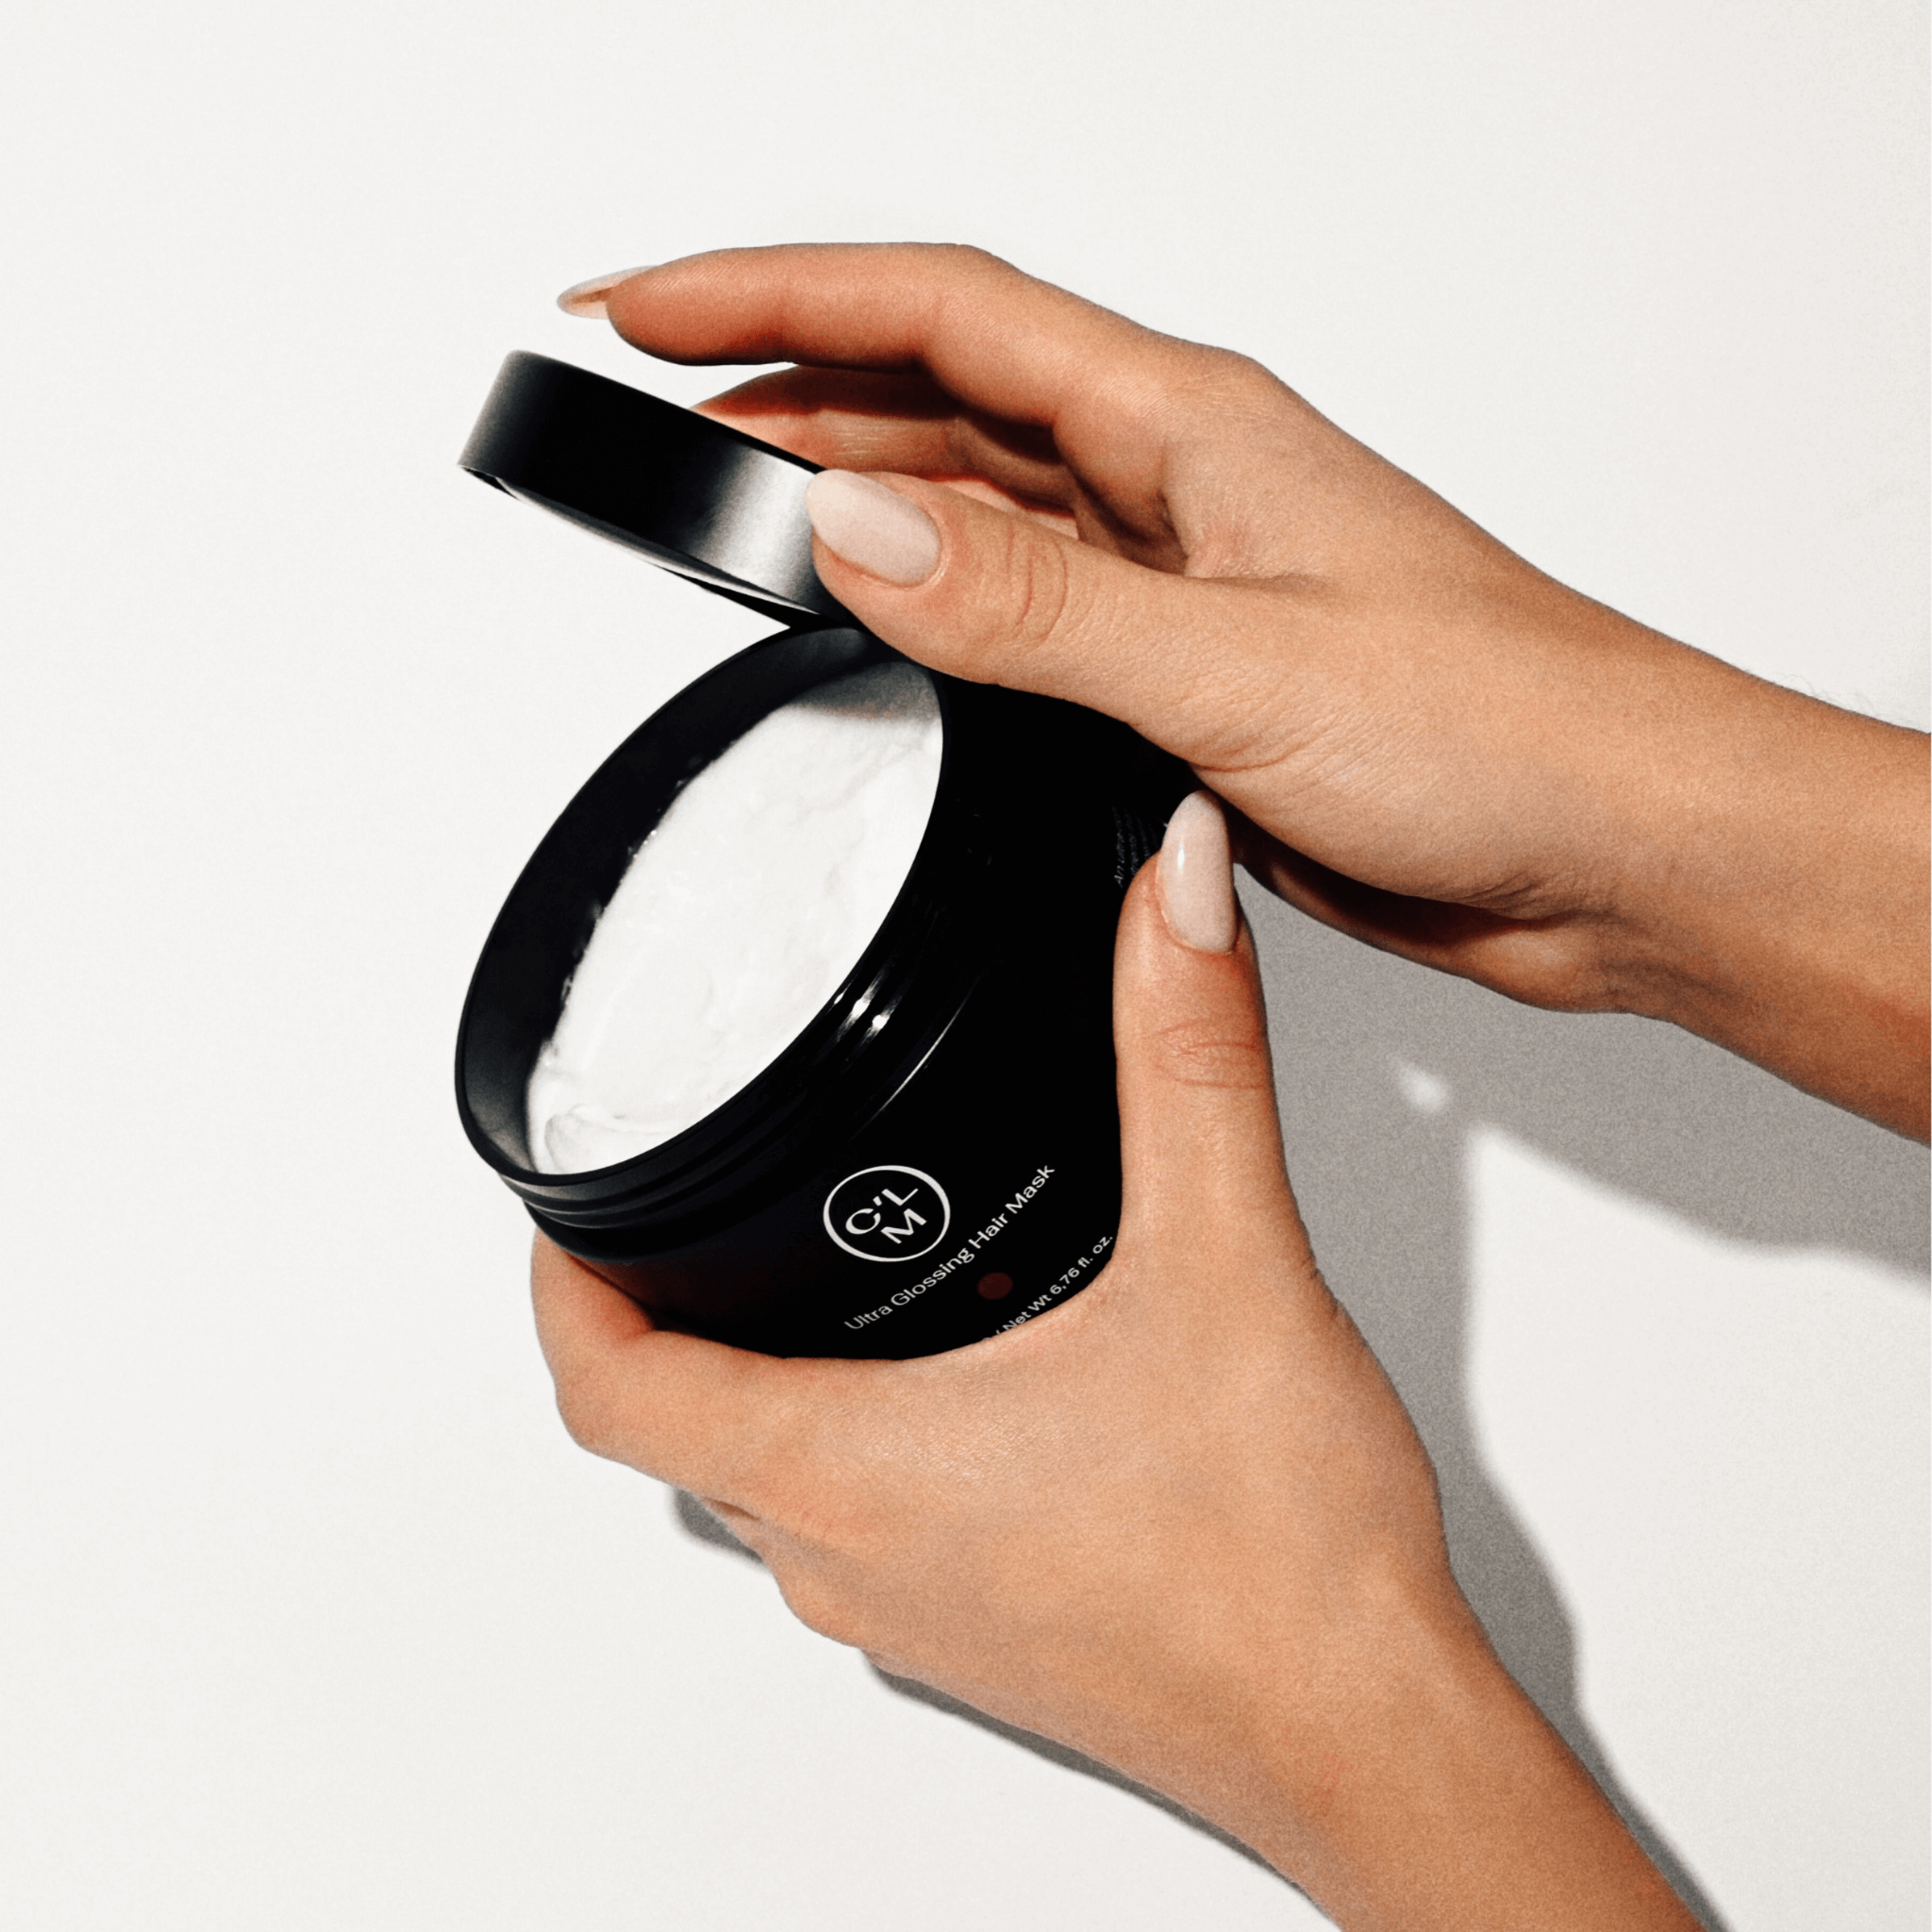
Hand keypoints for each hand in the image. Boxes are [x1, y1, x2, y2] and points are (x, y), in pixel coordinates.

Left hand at [532, 801, 1697, 1930]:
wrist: (1371, 1741)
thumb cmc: (1286, 1567)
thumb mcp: (1227, 1261)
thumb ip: (1188, 1056)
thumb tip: (1174, 899)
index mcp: (852, 1471)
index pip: (609, 1390)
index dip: (561, 1286)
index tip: (564, 1206)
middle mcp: (852, 1561)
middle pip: (677, 1431)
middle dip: (657, 1316)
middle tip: (676, 1212)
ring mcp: (910, 1616)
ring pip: (769, 1483)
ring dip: (761, 1377)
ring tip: (810, 1265)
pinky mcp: (980, 1636)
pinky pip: (860, 1527)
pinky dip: (858, 1438)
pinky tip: (958, 1377)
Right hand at [562, 244, 1928, 1138]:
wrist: (1609, 844)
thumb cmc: (1501, 726)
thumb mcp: (1234, 663)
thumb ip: (1032, 606)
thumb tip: (850, 526)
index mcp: (1189, 427)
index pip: (939, 313)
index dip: (774, 293)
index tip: (641, 306)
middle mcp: (1175, 485)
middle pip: (940, 389)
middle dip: (784, 376)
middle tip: (650, 387)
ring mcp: (1177, 579)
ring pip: (977, 500)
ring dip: (850, 486)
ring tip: (726, 489)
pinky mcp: (1185, 675)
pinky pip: (1025, 614)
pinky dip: (934, 608)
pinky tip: (884, 626)